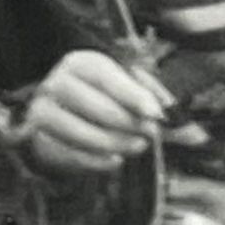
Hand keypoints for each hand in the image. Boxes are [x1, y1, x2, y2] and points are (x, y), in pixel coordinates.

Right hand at [17, 51, 166, 177]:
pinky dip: (96, 161)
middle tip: (151, 133)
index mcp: (79, 63)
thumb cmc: (101, 95)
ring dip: (115, 143)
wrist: (60, 110)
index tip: (155, 114)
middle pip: (94, 106)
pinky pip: (70, 155)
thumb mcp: (124, 87)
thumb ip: (154, 103)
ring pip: (80, 133)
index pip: (106, 77)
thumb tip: (185, 127)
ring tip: (138, 146)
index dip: (132, 95)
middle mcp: (56, 84)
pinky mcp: (40, 140)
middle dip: (127, 122)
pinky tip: (116, 160)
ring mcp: (43, 113)